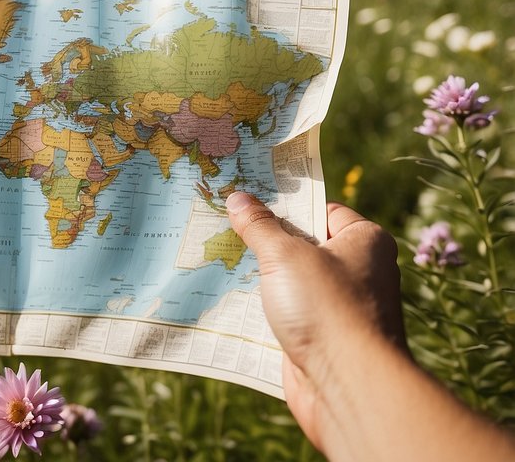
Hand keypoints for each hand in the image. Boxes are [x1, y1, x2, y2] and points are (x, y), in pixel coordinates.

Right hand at [225, 193, 403, 450]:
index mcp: (364, 241)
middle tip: (224, 222)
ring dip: (260, 275)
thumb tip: (237, 197)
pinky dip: (263, 306)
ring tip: (217, 256)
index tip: (247, 196)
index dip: (285, 203)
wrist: (349, 385)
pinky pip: (288, 311)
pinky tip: (229, 297)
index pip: (321, 209)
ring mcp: (341, 305)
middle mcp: (359, 271)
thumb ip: (259, 225)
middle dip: (265, 239)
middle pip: (303, 244)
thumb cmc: (328, 307)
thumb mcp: (285, 255)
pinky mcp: (324, 336)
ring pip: (292, 280)